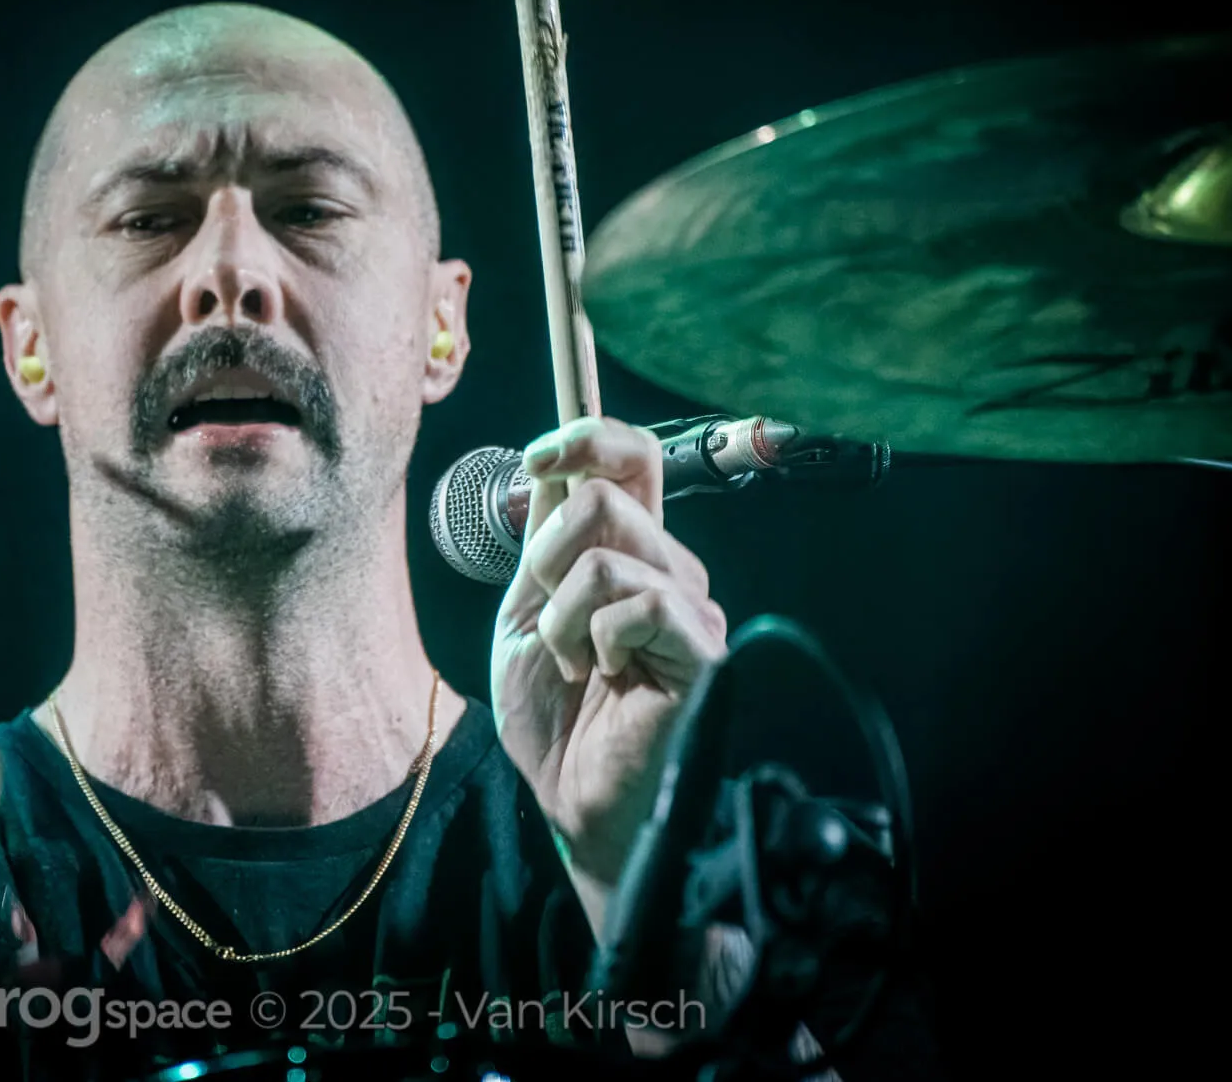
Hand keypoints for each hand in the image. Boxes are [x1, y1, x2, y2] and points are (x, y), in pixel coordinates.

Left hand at [490, 417, 727, 894]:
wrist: (571, 798)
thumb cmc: (557, 716)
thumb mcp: (530, 612)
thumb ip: (544, 542)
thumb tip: (551, 463)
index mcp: (632, 553)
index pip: (634, 457)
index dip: (586, 433)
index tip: (536, 458)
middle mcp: (672, 567)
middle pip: (608, 490)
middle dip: (546, 548)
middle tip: (546, 611)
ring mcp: (692, 605)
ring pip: (603, 552)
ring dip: (559, 613)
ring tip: (571, 661)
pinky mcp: (700, 647)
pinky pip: (631, 603)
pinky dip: (591, 640)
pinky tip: (602, 677)